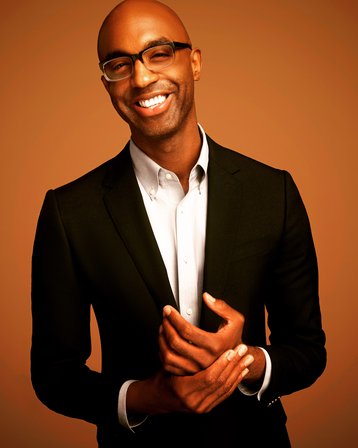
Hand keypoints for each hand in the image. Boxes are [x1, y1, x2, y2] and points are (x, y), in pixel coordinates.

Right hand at [127, 347, 252, 415]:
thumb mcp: (166, 361)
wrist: (158, 398)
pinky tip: (241, 371)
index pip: (209, 377)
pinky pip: (224, 394)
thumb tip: (184, 327)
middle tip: (243, 350)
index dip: (221, 363)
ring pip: (225, 388)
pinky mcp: (206, 407)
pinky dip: (234, 381)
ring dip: (237, 372)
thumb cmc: (162, 378)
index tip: (231, 350)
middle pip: (220, 382)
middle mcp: (194, 401)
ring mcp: (201, 406)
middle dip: (234, 364)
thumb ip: (178, 347)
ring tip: (247, 358)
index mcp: (184, 389)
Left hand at [159, 292, 245, 374]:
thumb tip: (207, 298)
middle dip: (166, 326)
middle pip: (176, 343)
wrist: (236, 360)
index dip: (174, 318)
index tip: (168, 310)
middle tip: (165, 317)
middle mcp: (205, 359)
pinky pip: (170, 366)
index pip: (187, 330)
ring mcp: (196, 369)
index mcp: (214, 345)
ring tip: (163, 328)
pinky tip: (164, 342)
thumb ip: (222, 307)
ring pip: (170, 356)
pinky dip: (163, 353)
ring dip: (162, 340)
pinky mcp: (190, 374)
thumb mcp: (236, 320)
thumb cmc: (233, 338)